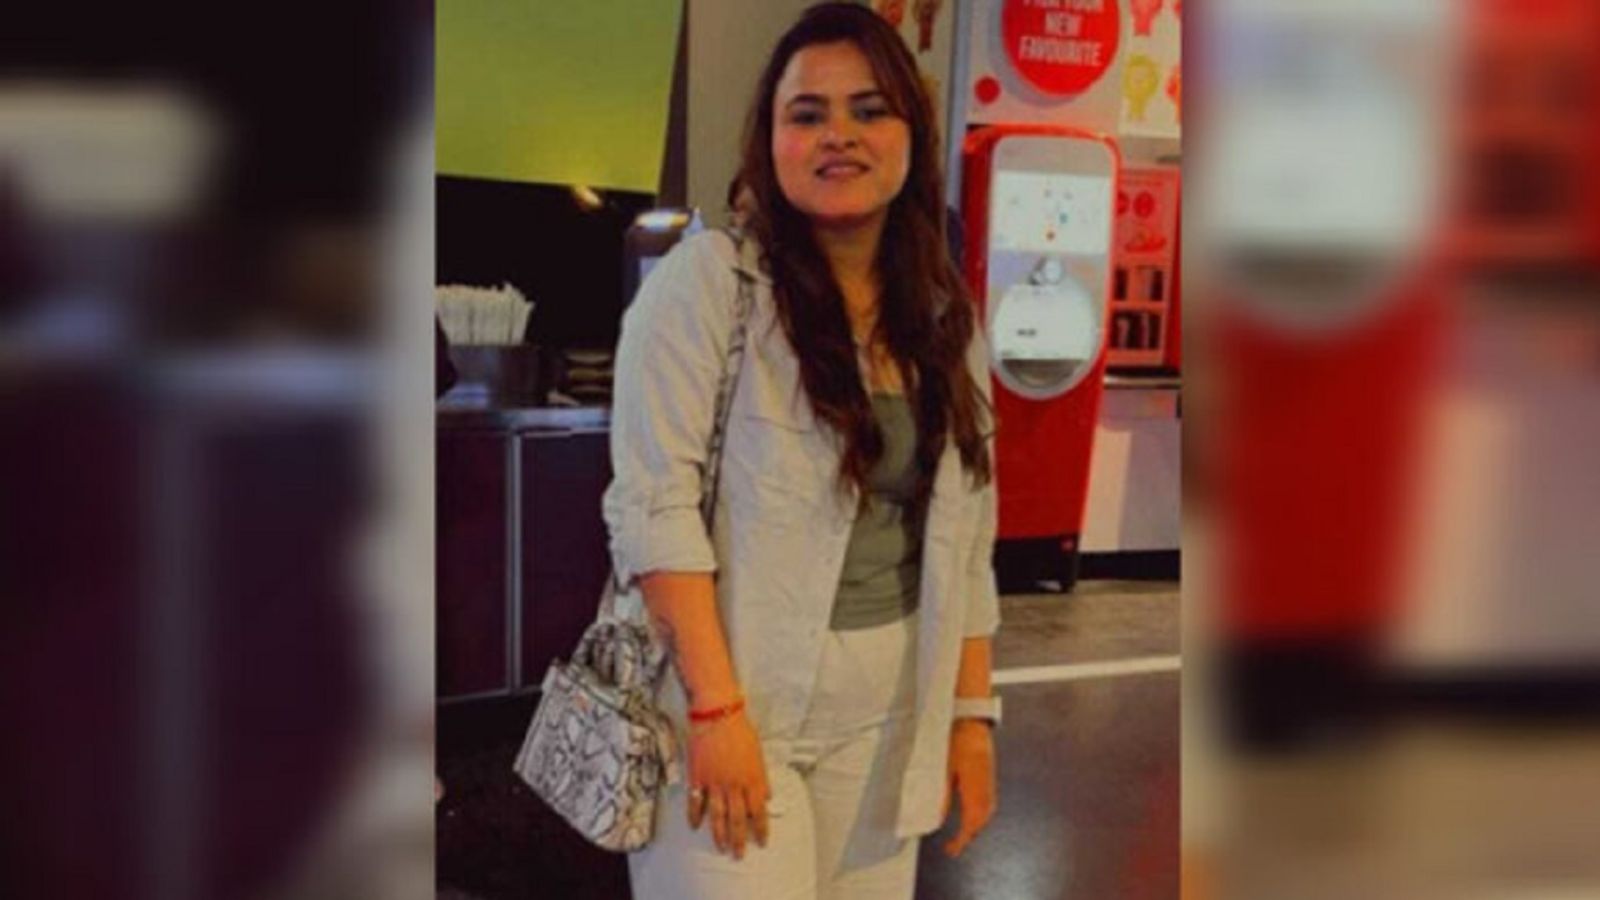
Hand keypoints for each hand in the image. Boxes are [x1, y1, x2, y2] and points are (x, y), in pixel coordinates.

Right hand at [685, 710, 769, 859]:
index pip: (758, 811)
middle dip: (739, 840)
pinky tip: (695, 826)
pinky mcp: (697, 777)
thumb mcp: (758, 754)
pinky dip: (694, 815)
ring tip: (721, 847)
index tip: (761, 842)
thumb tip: (767, 796)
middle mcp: (734, 785)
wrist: (716, 714)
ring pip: (717, 815)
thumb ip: (762, 778)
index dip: (761, 829)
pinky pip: (695, 801)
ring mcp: (714, 782)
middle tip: (739, 855)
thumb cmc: (740, 730)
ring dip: (719, 834)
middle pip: (737, 819)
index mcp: (752, 779)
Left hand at [941, 719, 996, 856]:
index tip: (952, 849)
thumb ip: (941, 794)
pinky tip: (971, 814)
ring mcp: (990, 778)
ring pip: (987, 811)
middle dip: (970, 834)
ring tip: (962, 834)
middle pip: (982, 818)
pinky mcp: (989, 774)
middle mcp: (985, 783)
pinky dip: (980, 813)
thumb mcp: (942, 766)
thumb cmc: (953, 737)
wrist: (970, 717)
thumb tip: (937, 818)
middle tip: (955, 845)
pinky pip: (989, 801)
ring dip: (976, 825)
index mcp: (973, 782)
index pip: (971, 820)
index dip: (962, 838)